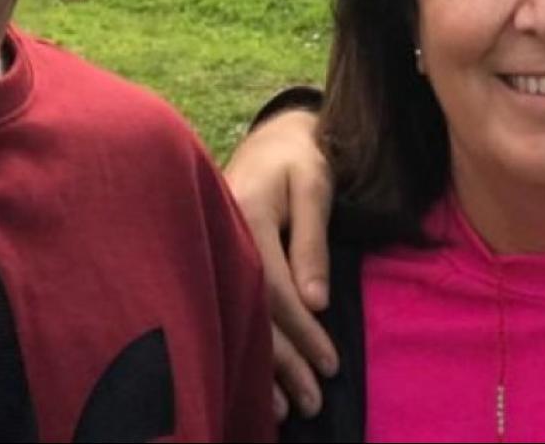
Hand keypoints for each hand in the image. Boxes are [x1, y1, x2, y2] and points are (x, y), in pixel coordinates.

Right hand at [224, 105, 337, 418]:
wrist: (271, 135)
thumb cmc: (299, 159)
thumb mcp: (315, 186)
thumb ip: (312, 242)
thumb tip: (316, 303)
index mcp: (247, 214)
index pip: (275, 289)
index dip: (302, 332)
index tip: (329, 365)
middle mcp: (224, 236)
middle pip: (252, 312)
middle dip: (282, 363)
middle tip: (310, 403)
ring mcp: (214, 248)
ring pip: (236, 316)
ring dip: (261, 366)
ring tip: (284, 409)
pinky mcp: (216, 258)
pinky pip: (230, 305)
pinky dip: (244, 345)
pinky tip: (254, 379)